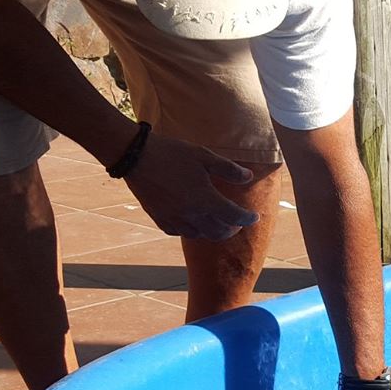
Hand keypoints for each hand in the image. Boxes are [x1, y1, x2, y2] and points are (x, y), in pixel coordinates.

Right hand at [121, 132, 258, 240]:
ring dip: (213, 232)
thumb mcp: (204, 156)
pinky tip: (194, 222)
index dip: (248, 218)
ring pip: (200, 236)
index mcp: (205, 199)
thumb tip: (249, 177)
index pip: (234, 216)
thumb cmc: (172, 153)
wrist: (136, 156)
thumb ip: (228, 169)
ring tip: (217, 222)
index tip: (254, 217)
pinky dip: (192, 231)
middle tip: (237, 222)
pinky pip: (181, 232)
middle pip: (219, 232)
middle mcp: (191, 214)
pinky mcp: (160, 219)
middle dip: (232, 229)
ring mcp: (174, 219)